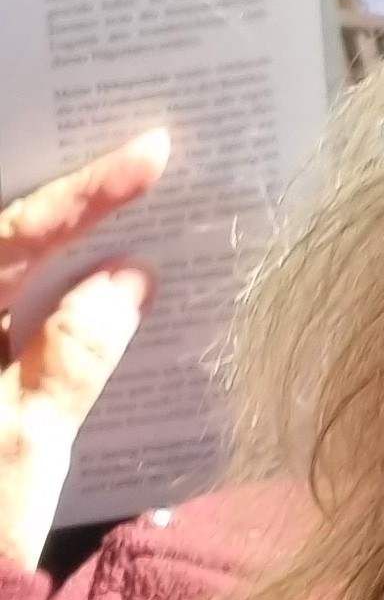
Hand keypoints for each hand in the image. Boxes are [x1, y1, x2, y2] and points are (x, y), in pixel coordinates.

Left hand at [0, 132, 164, 569]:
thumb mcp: (24, 448)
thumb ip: (75, 356)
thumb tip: (130, 274)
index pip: (12, 237)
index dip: (86, 193)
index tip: (153, 150)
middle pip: (2, 243)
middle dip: (67, 198)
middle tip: (142, 153)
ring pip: (8, 277)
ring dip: (62, 244)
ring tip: (130, 200)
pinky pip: (11, 316)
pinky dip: (53, 293)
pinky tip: (101, 284)